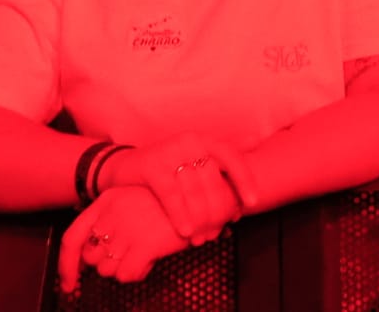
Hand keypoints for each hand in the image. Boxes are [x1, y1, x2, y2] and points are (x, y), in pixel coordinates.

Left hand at [59, 186, 191, 291]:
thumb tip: (92, 254)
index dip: (66, 265)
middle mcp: (112, 214)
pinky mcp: (144, 244)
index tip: (68, 284)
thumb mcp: (134, 200)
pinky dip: (137, 273)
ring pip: (107, 269)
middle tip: (129, 253)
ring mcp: (127, 229)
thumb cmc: (169, 202)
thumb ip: (111, 221)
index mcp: (107, 200)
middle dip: (107, 261)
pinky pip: (125, 275)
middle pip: (91, 258)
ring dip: (123, 268)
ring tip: (144, 253)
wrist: (201, 197)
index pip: (72, 238)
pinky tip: (150, 260)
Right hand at [97, 135, 256, 242]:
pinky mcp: (152, 166)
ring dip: (200, 218)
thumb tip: (243, 193)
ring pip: (194, 190)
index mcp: (204, 140)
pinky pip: (171, 195)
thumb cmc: (166, 172)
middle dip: (218, 209)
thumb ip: (215, 176)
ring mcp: (170, 152)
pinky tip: (186, 232)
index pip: (232, 157)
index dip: (245, 180)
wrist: (125, 167)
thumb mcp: (192, 166)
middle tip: (219, 231)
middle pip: (213, 179)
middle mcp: (190, 142)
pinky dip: (180, 215)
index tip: (253, 203)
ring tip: (203, 238)